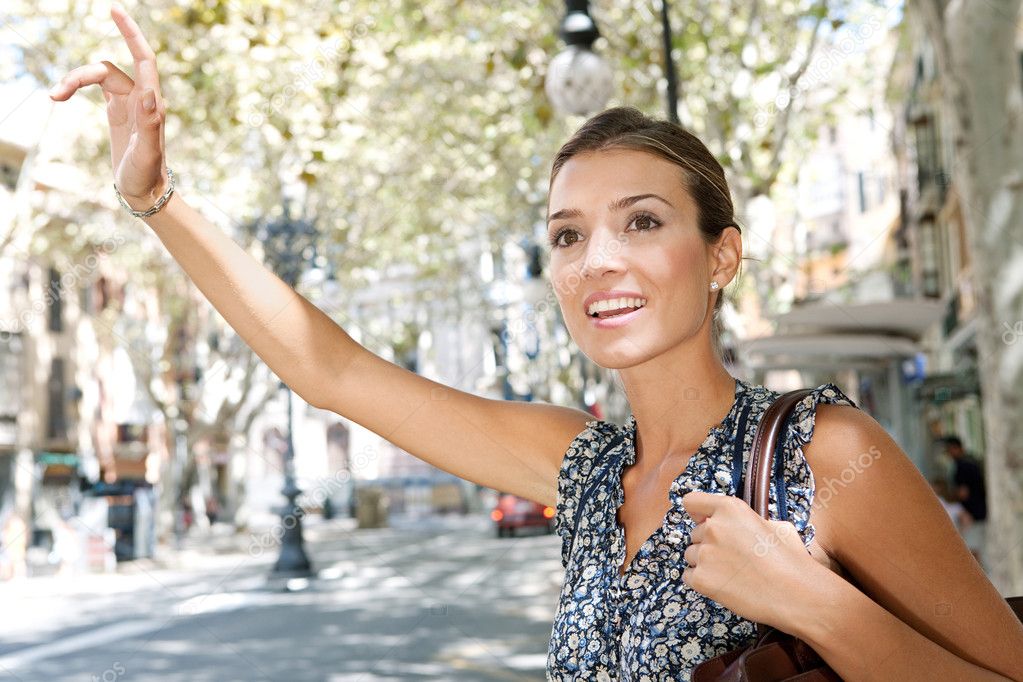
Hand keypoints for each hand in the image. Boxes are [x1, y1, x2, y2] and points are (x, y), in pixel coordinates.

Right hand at [48, 2, 168, 210]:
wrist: (145, 190)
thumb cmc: (147, 175)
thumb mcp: (148, 154)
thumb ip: (150, 125)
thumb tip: (151, 94)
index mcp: (151, 104)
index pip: (143, 59)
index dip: (130, 33)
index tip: (114, 9)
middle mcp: (141, 98)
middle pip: (106, 68)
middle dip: (80, 75)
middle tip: (56, 93)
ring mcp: (129, 102)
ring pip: (98, 75)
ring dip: (74, 81)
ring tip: (54, 97)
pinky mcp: (117, 109)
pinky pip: (96, 85)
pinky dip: (77, 87)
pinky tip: (60, 96)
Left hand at [680, 490, 819, 629]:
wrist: (798, 595)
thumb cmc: (791, 561)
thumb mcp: (776, 526)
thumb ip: (750, 521)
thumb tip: (738, 525)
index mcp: (730, 509)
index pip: (692, 501)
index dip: (698, 513)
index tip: (703, 521)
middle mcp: (713, 527)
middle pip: (695, 534)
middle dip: (709, 544)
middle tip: (734, 558)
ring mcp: (705, 554)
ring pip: (691, 555)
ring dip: (705, 563)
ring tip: (732, 574)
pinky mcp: (701, 579)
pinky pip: (688, 576)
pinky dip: (702, 582)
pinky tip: (724, 586)